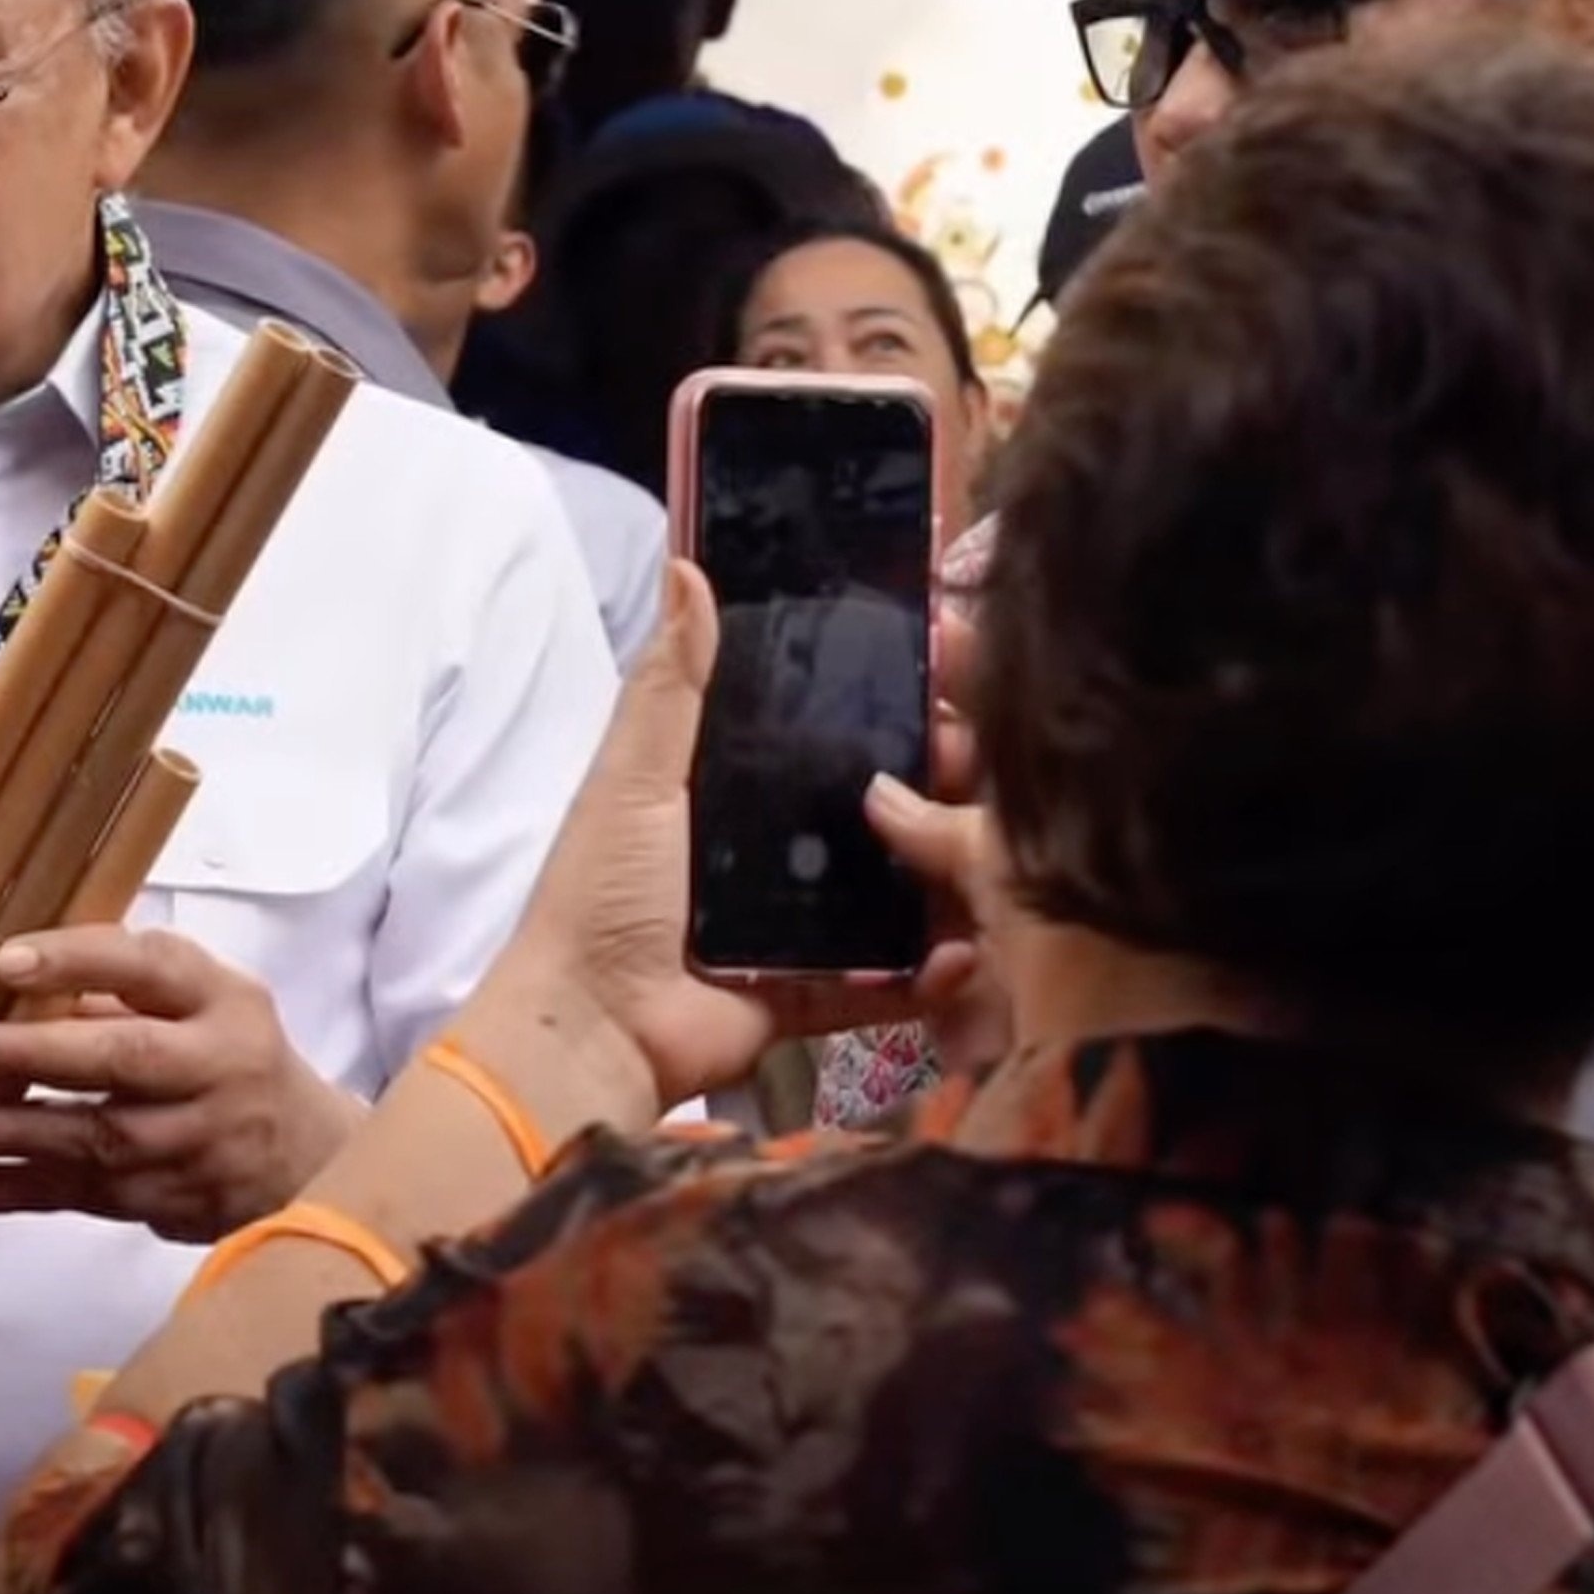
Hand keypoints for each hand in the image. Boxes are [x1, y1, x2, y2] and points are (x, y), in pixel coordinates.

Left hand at [0, 929, 358, 1239]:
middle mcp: (219, 1068)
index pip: (151, 967)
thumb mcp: (207, 1000)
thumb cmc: (231, 1056)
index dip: (77, 961)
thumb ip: (125, 989)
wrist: (309, 1156)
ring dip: (16, 1133)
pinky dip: (27, 1191)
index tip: (5, 962)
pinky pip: (92, 1198)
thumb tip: (14, 983)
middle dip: (37, 1053)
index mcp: (223, 1000)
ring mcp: (201, 1142)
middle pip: (126, 1057)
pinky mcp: (178, 1202)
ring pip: (102, 1138)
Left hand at [466, 565, 995, 1109]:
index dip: (887, 699)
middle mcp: (775, 849)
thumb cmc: (603, 892)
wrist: (593, 1028)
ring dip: (950, 870)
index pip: (827, 727)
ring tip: (1001, 845)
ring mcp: (805, 925)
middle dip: (939, 782)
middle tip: (984, 761)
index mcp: (732, 786)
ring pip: (900, 888)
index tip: (952, 667)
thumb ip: (671, 683)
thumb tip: (686, 564)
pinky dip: (931, 971)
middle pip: (880, 804)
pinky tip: (971, 944)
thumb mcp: (634, 776)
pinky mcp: (821, 993)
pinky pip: (892, 979)